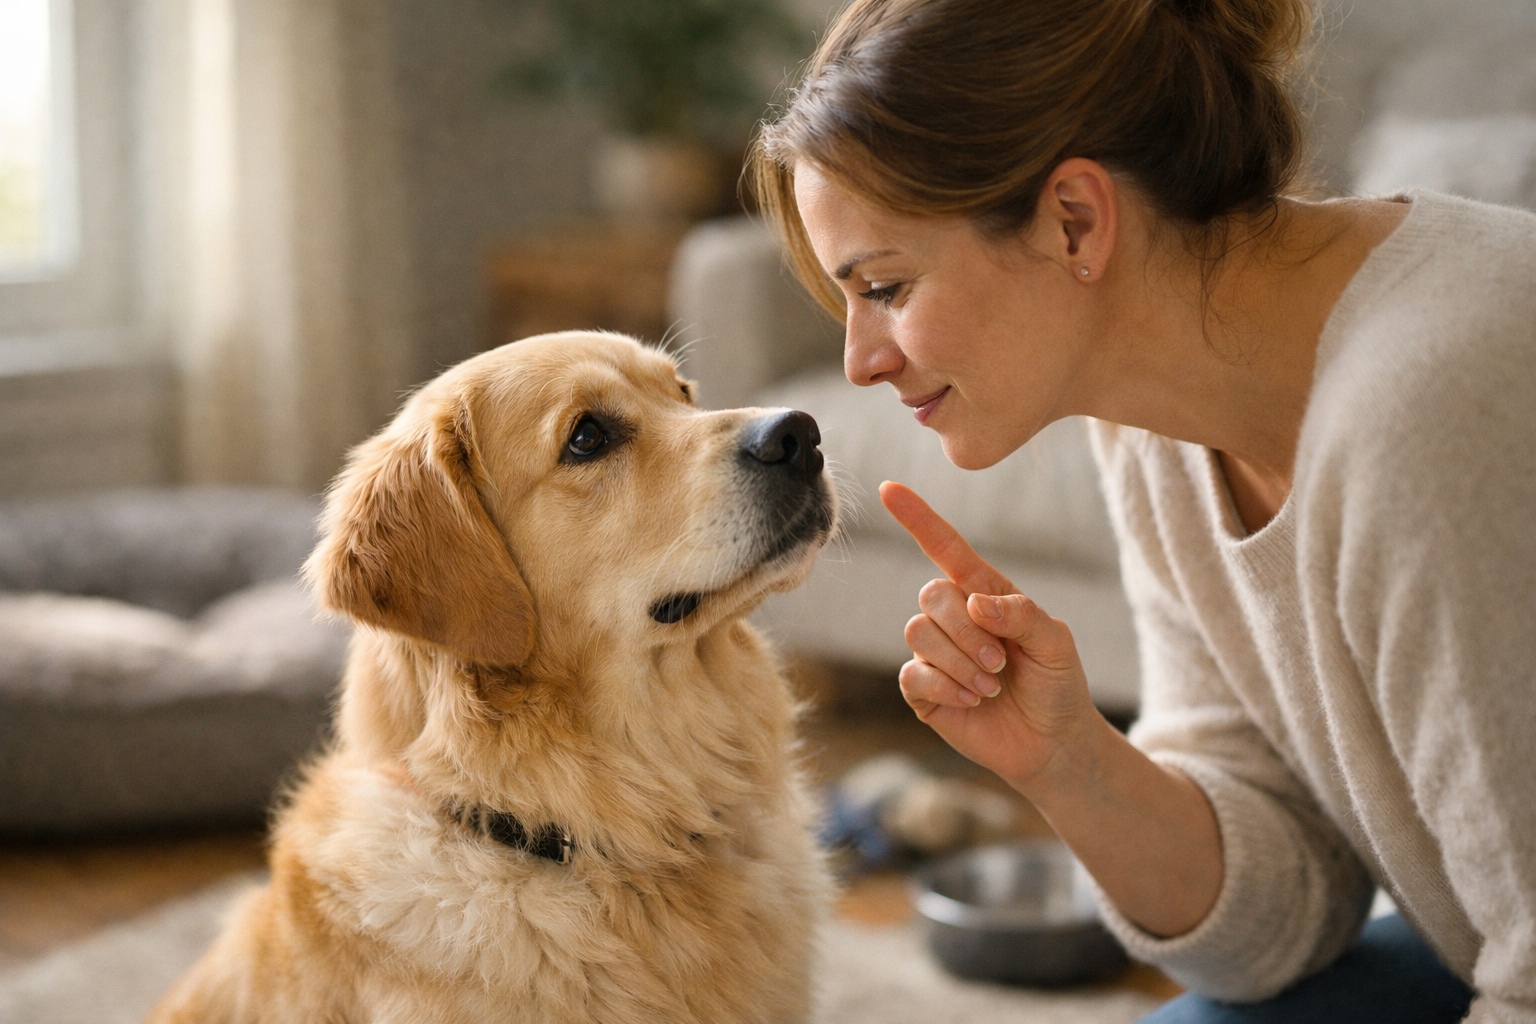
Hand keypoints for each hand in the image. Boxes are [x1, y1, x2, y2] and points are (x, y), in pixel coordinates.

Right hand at [880, 481, 1100, 788]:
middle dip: (967, 630)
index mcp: (984, 593)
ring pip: (918, 632)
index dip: (918, 518)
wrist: (1053, 743)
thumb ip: (1021, 613)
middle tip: (1000, 663)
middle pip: (931, 595)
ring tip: (991, 685)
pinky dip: (946, 687)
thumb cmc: (1057, 683)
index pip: (945, 547)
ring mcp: (934, 653)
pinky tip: (971, 700)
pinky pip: (912, 673)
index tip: (889, 488)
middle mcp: (954, 618)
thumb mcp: (1055, 641)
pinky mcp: (922, 690)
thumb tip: (976, 603)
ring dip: (960, 662)